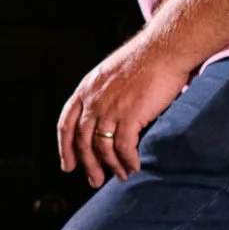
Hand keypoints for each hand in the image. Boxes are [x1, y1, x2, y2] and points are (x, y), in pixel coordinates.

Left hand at [58, 36, 191, 187]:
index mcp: (86, 89)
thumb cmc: (144, 59)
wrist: (163, 49)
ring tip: (121, 175)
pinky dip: (128, 160)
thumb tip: (104, 118)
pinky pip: (124, 147)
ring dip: (111, 166)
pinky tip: (134, 166)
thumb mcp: (111, 74)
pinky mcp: (130, 115)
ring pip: (103, 147)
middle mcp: (94, 100)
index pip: (65, 124)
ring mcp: (110, 108)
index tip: (67, 165)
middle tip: (94, 180)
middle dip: (88, 164)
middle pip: (82, 141)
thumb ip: (103, 95)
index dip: (64, 148)